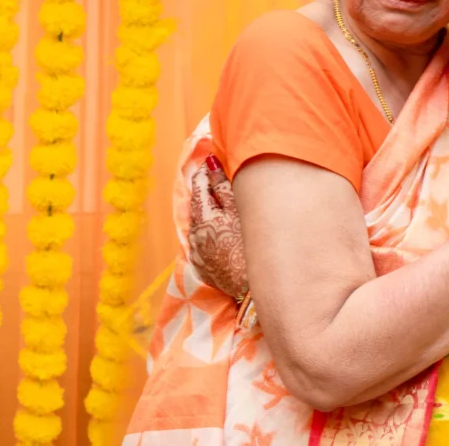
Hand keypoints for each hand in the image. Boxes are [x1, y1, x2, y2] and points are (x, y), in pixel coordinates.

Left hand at [188, 155, 248, 299]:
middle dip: (205, 192)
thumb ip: (224, 185)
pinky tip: (220, 233)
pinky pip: (202, 245)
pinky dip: (209, 234)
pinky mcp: (204, 270)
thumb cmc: (251, 244)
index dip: (205, 173)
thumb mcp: (239, 210)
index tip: (211, 161)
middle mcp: (195, 236)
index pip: (200, 187)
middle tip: (215, 178)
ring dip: (207, 214)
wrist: (253, 288)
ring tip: (220, 205)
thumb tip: (210, 164)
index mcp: (202, 218)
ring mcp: (198, 255)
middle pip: (198, 207)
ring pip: (199, 226)